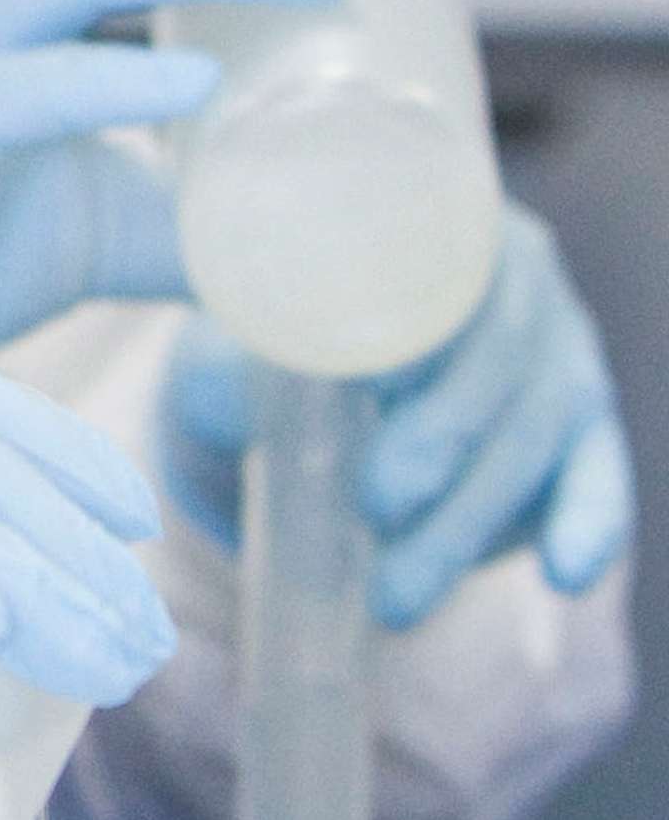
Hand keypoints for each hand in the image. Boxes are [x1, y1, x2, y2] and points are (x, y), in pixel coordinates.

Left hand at [159, 208, 636, 628]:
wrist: (290, 385)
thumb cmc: (257, 343)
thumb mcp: (231, 332)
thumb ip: (225, 344)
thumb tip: (221, 373)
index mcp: (429, 224)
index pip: (445, 264)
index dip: (419, 326)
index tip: (373, 385)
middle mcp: (512, 276)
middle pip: (496, 360)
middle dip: (441, 444)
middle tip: (374, 506)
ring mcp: (559, 348)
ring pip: (534, 433)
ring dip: (469, 520)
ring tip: (397, 594)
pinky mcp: (584, 424)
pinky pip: (597, 472)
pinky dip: (587, 522)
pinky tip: (564, 573)